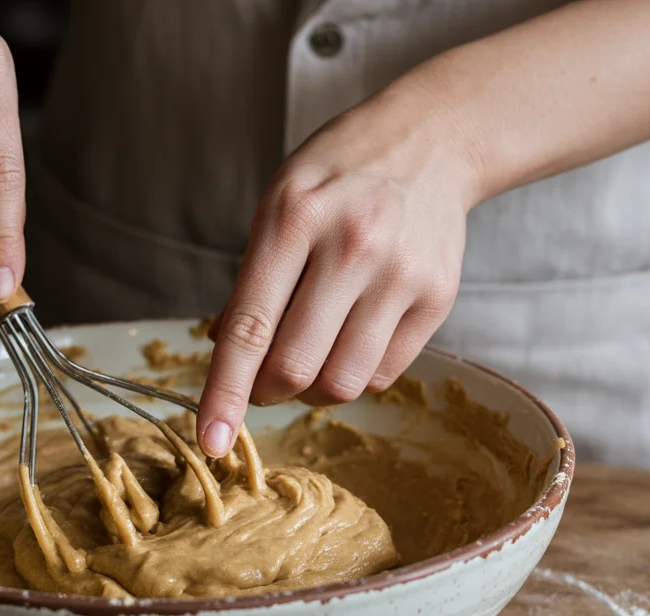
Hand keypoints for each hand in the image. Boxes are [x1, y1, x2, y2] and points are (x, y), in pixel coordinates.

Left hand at [197, 79, 482, 456]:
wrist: (433, 140)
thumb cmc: (339, 175)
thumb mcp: (279, 202)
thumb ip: (251, 280)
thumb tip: (224, 352)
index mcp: (294, 218)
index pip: (250, 327)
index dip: (225, 393)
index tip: (212, 441)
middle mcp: (350, 247)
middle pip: (295, 367)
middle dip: (267, 390)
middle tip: (266, 377)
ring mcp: (400, 275)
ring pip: (342, 383)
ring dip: (314, 389)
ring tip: (313, 353)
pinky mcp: (437, 298)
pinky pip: (384, 374)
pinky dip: (355, 374)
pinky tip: (351, 338)